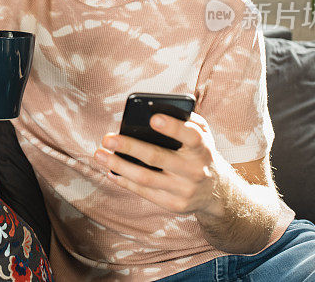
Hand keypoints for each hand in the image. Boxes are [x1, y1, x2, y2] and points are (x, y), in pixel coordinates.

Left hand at [93, 112, 229, 216]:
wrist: (215, 190)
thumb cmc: (199, 152)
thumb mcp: (202, 134)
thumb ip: (185, 120)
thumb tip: (155, 109)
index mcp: (203, 148)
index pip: (190, 136)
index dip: (172, 127)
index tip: (152, 118)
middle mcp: (195, 170)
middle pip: (158, 157)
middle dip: (130, 147)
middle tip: (107, 138)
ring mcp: (184, 190)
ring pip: (145, 178)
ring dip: (118, 165)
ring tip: (99, 153)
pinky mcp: (174, 205)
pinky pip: (144, 192)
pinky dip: (124, 181)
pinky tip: (110, 170)